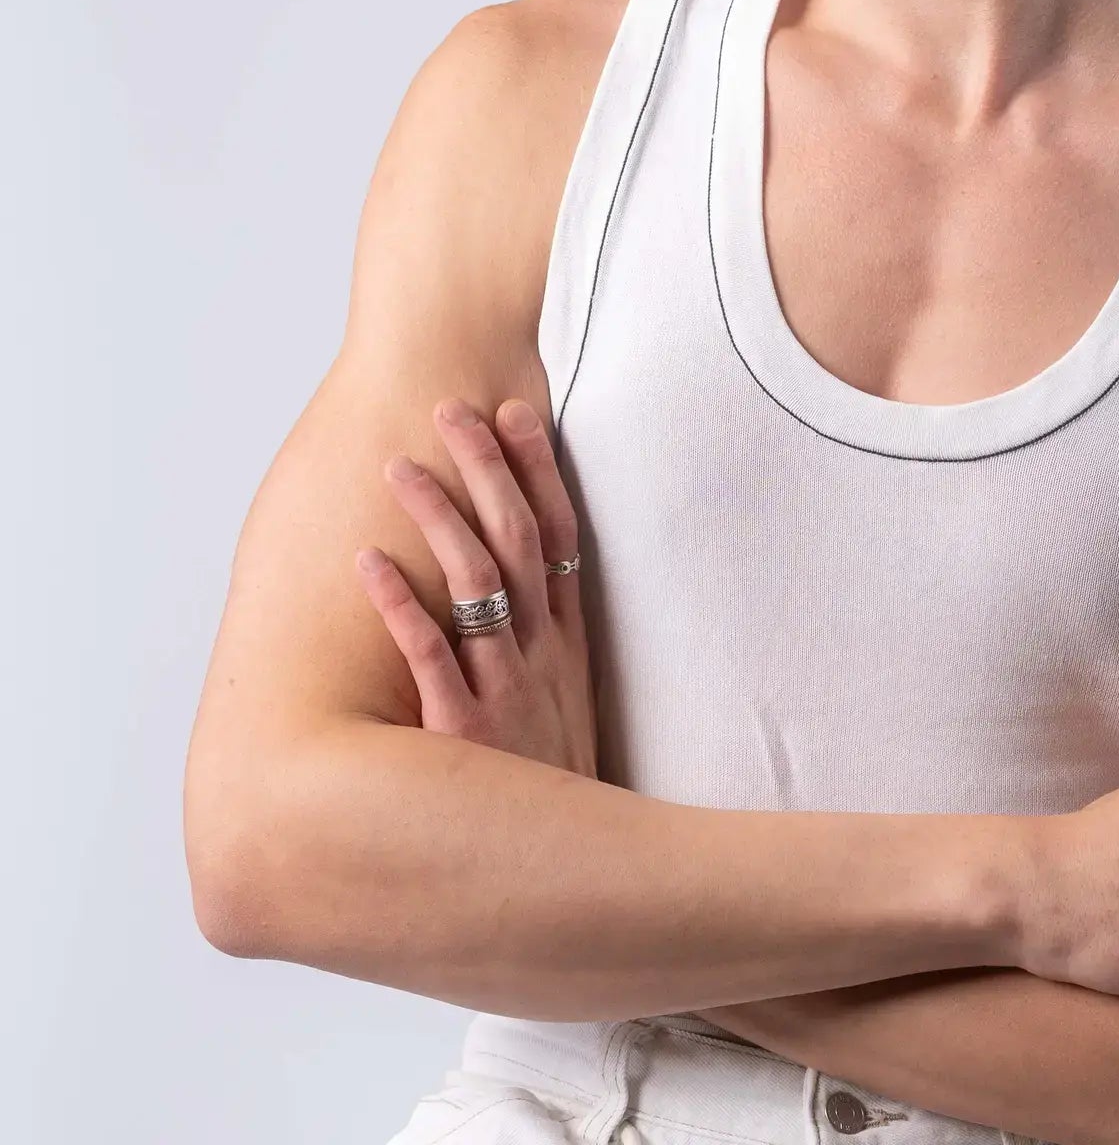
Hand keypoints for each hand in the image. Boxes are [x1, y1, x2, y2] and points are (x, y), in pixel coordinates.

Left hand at [353, 395, 597, 778]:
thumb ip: (546, 655)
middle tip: (453, 410)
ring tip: (399, 468)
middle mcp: (542, 654)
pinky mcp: (466, 732)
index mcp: (567, 644)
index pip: (562, 534)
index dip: (539, 470)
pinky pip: (432, 657)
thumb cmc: (553, 793)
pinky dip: (401, 607)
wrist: (573, 883)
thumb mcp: (568, 713)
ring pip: (478, 584)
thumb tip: (523, 595)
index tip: (517, 413)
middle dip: (487, 470)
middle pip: (520, 540)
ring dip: (439, 519)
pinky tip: (368, 566)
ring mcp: (508, 690)